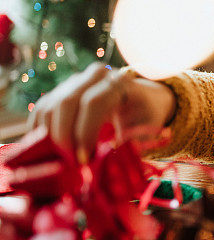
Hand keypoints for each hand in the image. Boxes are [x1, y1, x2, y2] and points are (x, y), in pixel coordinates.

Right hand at [29, 63, 176, 160]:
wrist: (141, 101)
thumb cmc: (145, 119)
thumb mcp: (147, 132)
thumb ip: (128, 145)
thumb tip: (103, 161)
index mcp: (120, 83)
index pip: (94, 102)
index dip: (85, 132)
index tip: (84, 158)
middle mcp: (95, 76)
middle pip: (67, 102)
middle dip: (64, 136)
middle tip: (70, 162)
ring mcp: (74, 82)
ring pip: (50, 107)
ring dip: (50, 137)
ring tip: (63, 160)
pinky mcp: (59, 92)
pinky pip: (41, 111)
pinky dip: (39, 133)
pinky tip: (47, 151)